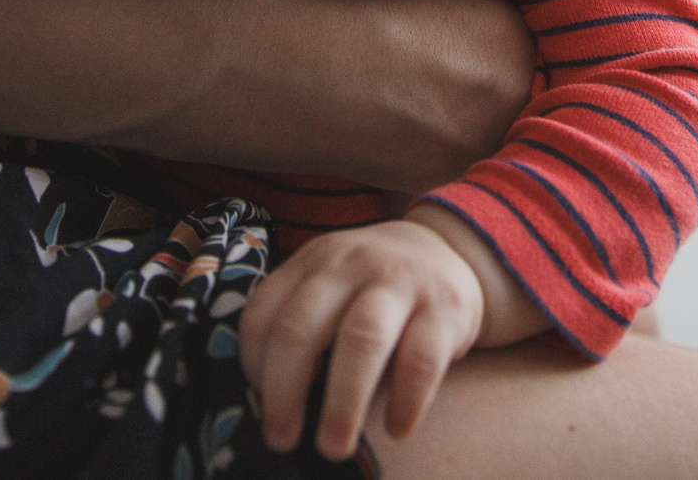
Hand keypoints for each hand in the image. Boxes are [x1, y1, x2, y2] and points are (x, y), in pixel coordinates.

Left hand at [239, 219, 482, 460]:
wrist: (446, 250)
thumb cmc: (372, 287)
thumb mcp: (331, 285)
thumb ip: (301, 324)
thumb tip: (270, 403)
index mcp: (311, 263)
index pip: (262, 313)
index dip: (252, 366)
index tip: (258, 406)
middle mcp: (350, 265)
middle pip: (302, 328)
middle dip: (284, 391)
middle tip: (281, 440)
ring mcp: (400, 282)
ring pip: (361, 340)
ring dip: (342, 402)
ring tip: (333, 447)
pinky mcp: (445, 307)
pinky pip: (420, 360)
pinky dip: (405, 402)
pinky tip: (396, 429)